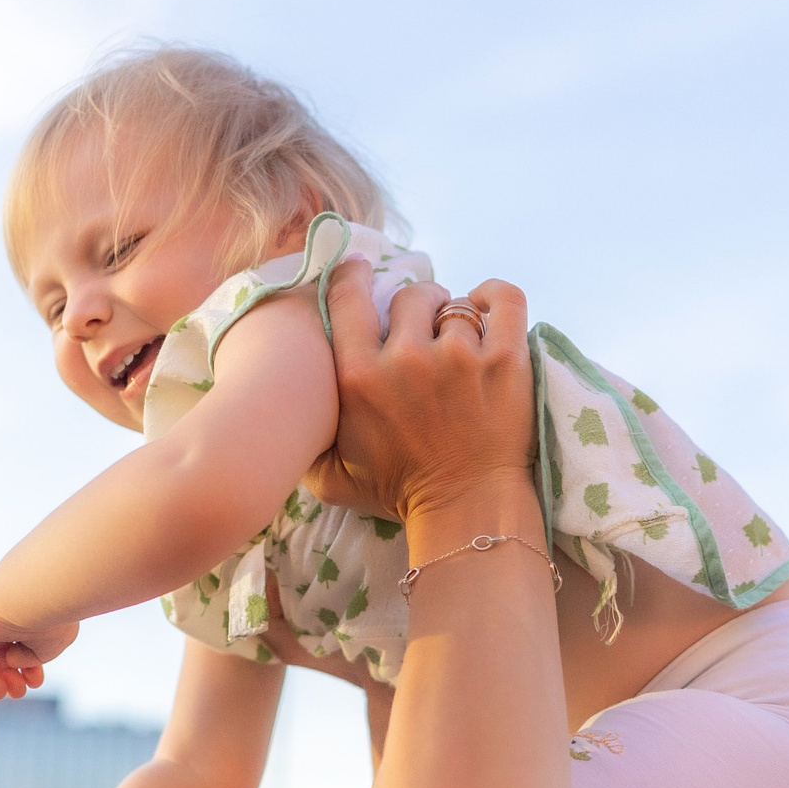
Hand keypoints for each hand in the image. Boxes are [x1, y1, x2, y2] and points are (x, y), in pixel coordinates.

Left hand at [0, 578, 77, 700]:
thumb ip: (31, 656)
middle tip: (16, 693)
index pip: (15, 642)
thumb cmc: (48, 618)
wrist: (31, 597)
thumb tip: (9, 661)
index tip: (34, 682)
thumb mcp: (49, 644)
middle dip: (5, 675)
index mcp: (19, 610)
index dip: (24, 666)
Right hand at [301, 265, 533, 522]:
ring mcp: (459, 357)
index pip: (348, 296)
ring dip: (455, 320)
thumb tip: (284, 409)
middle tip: (423, 334)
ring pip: (455, 304)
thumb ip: (305, 440)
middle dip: (415, 310)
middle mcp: (405, 359)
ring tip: (458, 346)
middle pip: (410, 296)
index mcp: (358, 378)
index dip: (355, 277)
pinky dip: (495, 297)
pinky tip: (487, 312)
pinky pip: (504, 299)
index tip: (363, 276)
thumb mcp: (330, 477)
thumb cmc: (398, 494)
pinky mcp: (505, 360)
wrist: (466, 511)